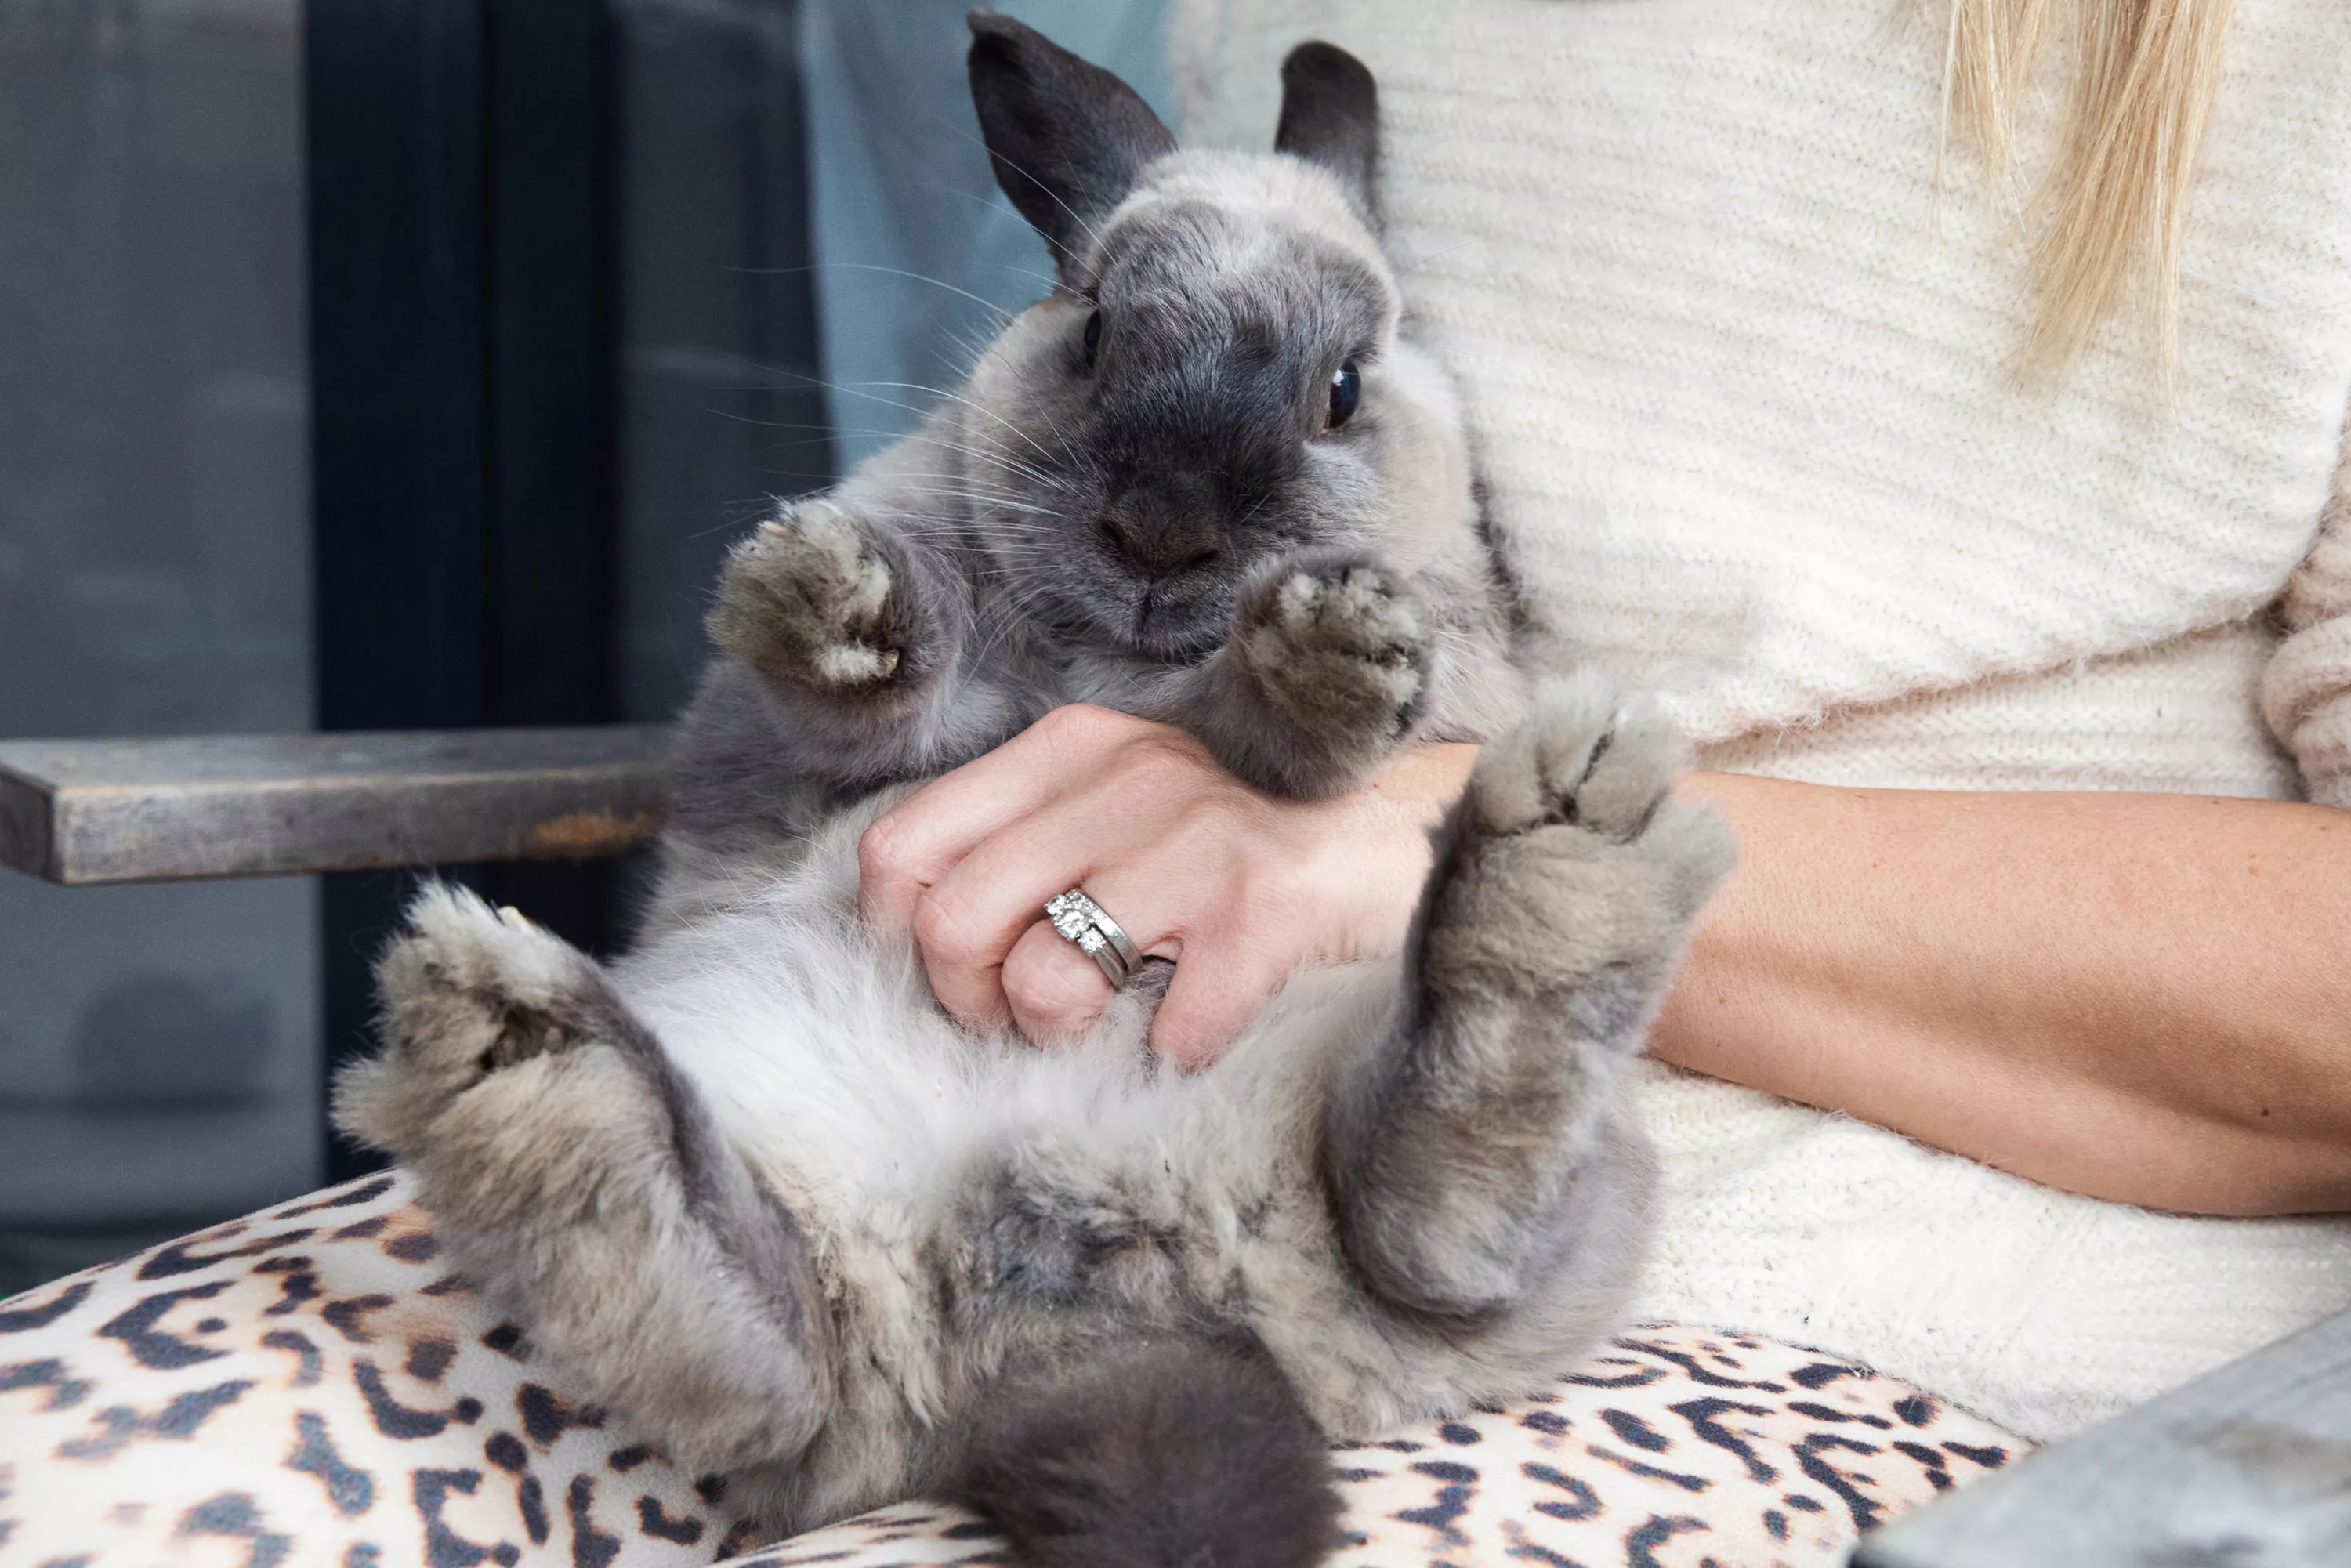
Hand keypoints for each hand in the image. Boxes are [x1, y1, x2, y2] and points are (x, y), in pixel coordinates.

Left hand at [858, 704, 1477, 1067]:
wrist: (1404, 847)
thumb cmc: (1234, 855)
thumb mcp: (1116, 815)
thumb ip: (1020, 850)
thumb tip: (914, 943)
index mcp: (1070, 748)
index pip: (900, 852)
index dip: (908, 942)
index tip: (971, 975)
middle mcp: (1127, 776)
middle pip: (951, 927)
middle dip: (978, 1007)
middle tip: (1040, 1020)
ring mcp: (1198, 840)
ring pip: (1041, 984)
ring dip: (1069, 1041)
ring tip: (1121, 1023)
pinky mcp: (1264, 910)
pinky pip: (1164, 1037)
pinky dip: (1175, 1061)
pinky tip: (1205, 1029)